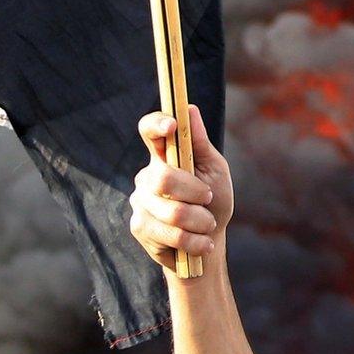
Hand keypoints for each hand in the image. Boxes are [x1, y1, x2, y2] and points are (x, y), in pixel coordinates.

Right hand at [131, 104, 234, 272]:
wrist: (207, 244)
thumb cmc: (213, 203)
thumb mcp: (215, 171)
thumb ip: (201, 144)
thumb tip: (190, 109)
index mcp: (165, 155)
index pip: (149, 131)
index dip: (156, 124)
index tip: (172, 125)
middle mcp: (147, 175)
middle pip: (163, 177)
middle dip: (195, 193)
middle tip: (208, 199)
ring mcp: (140, 201)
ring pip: (172, 211)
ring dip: (201, 221)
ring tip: (207, 225)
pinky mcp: (139, 227)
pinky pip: (172, 234)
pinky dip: (195, 241)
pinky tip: (200, 243)